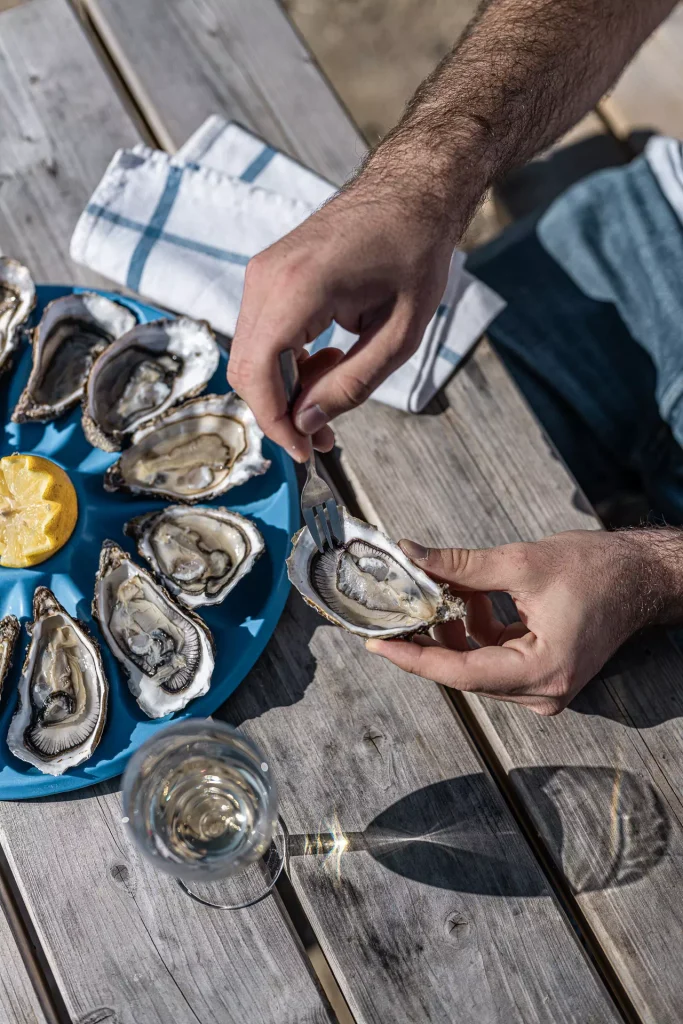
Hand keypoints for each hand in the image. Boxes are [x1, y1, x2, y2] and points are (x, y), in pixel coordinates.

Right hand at [227, 177, 455, 460]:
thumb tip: (309, 423)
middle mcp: (266, 278)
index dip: (277, 423)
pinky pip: (263, 335)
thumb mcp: (400, 335)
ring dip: (287, 389)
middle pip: (248, 369)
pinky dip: (288, 363)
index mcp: (297, 289)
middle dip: (281, 412)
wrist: (410, 191)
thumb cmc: (414, 252)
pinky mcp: (269, 276)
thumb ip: (353, 384)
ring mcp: (263, 273)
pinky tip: (330, 361)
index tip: (305, 452)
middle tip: (323, 436)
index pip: (258, 373)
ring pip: (253, 355)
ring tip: (335, 394)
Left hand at [366, 530, 682, 715]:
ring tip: (437, 591)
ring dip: (452, 630)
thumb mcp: (521, 563)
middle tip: (395, 611)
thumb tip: (411, 555)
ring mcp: (544, 688)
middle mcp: (543, 692)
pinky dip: (475, 630)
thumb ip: (460, 565)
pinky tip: (469, 599)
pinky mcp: (542, 675)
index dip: (415, 658)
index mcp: (543, 672)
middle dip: (429, 638)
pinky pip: (493, 658)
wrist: (640, 576)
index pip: (463, 673)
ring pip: (476, 665)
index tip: (378, 645)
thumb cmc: (596, 570)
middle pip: (466, 672)